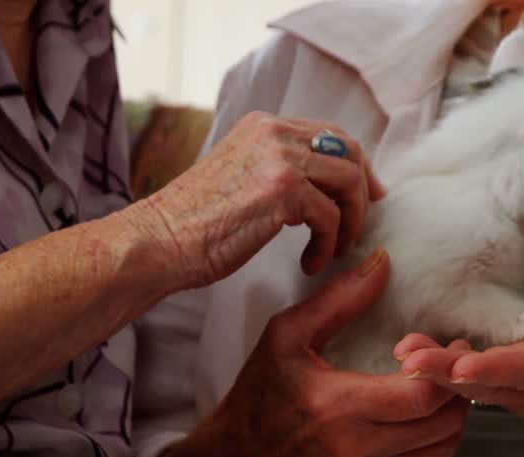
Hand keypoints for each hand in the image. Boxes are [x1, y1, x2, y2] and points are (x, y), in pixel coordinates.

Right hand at [127, 112, 385, 288]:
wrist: (158, 241)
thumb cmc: (192, 222)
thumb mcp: (239, 175)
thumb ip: (275, 168)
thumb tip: (321, 186)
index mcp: (263, 125)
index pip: (330, 133)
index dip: (355, 165)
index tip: (365, 195)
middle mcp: (274, 132)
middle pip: (348, 151)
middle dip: (363, 190)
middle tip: (360, 225)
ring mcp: (280, 158)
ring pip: (348, 182)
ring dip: (349, 222)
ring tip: (333, 250)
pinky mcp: (283, 190)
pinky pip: (331, 217)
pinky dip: (328, 245)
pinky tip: (309, 263)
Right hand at [154, 251, 467, 456]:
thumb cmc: (260, 395)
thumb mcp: (286, 336)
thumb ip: (338, 300)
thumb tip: (381, 264)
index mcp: (340, 406)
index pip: (424, 395)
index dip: (445, 369)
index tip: (442, 347)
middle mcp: (356, 451)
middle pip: (443, 425)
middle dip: (456, 392)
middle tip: (448, 368)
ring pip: (438, 454)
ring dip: (447, 422)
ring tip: (434, 395)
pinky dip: (421, 452)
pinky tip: (406, 429)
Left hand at [394, 293, 523, 439]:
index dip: (499, 369)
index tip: (464, 367)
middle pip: (490, 384)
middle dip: (449, 374)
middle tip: (411, 361)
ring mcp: (519, 392)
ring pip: (472, 385)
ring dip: (436, 371)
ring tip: (405, 352)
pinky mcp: (503, 385)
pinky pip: (467, 380)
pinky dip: (439, 367)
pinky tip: (413, 350)